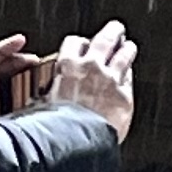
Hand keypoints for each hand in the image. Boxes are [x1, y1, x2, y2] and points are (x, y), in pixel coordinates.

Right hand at [47, 21, 138, 140]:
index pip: (75, 42)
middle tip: (116, 29)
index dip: (80, 42)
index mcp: (68, 65)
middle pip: (105, 39)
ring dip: (127, 49)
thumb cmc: (56, 125)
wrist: (77, 142)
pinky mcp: (125, 96)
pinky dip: (129, 74)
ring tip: (129, 46)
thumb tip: (45, 94)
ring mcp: (111, 80)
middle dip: (112, 31)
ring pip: (124, 55)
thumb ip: (50, 90)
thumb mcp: (42, 101)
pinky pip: (129, 79)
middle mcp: (92, 67)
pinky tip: (129, 73)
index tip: (83, 44)